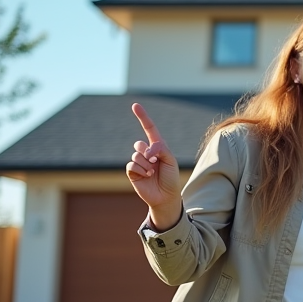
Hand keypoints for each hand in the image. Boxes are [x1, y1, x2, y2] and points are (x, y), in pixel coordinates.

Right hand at [125, 103, 182, 229]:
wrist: (166, 196)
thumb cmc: (171, 177)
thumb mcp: (171, 160)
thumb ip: (160, 149)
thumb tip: (146, 149)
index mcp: (158, 147)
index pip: (149, 129)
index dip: (142, 117)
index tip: (135, 105)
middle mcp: (147, 152)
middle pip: (140, 144)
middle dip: (149, 154)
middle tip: (156, 163)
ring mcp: (138, 162)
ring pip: (136, 155)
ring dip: (146, 164)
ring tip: (152, 172)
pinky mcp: (132, 171)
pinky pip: (131, 165)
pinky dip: (140, 170)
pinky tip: (146, 176)